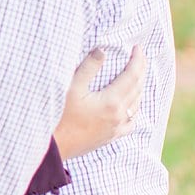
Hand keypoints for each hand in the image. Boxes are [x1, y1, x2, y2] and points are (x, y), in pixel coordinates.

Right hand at [54, 45, 145, 159]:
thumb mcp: (71, 87)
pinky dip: (135, 110)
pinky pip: (132, 122)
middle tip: (140, 57)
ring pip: (137, 105)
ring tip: (136, 77)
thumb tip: (102, 51)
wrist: (54, 147)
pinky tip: (131, 108)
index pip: (132, 76)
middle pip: (138, 89)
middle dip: (141, 71)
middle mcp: (119, 116)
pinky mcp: (110, 137)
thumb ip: (88, 68)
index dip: (137, 61)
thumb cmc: (59, 116)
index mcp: (111, 102)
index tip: (138, 48)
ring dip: (140, 89)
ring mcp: (116, 128)